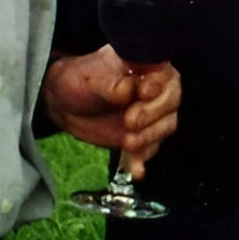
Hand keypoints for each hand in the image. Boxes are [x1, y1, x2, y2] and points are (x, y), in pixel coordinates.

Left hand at [44, 47, 182, 177]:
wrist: (67, 104)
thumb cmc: (82, 81)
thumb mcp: (91, 78)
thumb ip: (111, 84)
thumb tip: (127, 90)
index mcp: (149, 68)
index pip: (165, 75)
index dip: (158, 85)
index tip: (144, 91)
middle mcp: (159, 90)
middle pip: (171, 102)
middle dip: (154, 113)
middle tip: (130, 121)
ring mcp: (153, 115)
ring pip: (165, 126)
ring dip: (149, 137)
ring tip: (127, 144)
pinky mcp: (143, 137)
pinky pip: (149, 149)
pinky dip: (143, 160)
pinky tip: (136, 171)